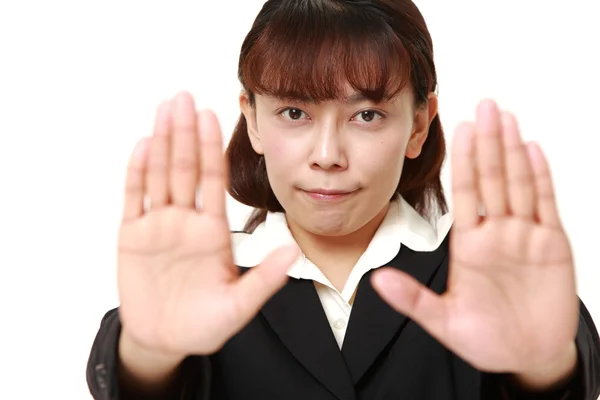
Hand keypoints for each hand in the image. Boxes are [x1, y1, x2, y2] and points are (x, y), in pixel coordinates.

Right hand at [117, 92, 297, 356]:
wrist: (165, 341)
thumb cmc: (204, 324)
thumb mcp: (238, 307)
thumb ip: (264, 279)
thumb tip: (295, 252)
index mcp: (213, 231)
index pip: (213, 180)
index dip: (211, 148)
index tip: (214, 115)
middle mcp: (186, 221)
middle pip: (185, 168)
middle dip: (184, 134)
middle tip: (184, 97)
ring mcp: (158, 226)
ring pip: (159, 175)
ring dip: (161, 142)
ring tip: (165, 109)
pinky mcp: (132, 236)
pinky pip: (134, 199)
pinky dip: (137, 173)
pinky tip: (142, 145)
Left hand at [372, 100, 578, 380]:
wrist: (527, 357)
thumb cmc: (485, 338)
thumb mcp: (443, 321)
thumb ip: (412, 299)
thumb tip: (375, 281)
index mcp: (468, 245)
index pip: (465, 193)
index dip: (464, 161)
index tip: (457, 128)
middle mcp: (496, 233)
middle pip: (492, 179)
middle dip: (488, 143)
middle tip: (485, 105)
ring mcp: (525, 237)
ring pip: (519, 184)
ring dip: (513, 151)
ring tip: (506, 118)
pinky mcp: (552, 246)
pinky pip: (546, 206)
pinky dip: (541, 179)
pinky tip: (533, 151)